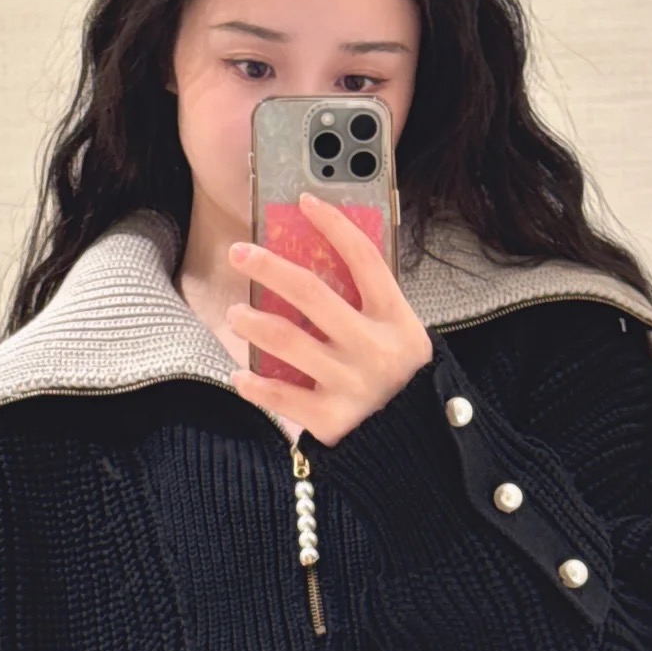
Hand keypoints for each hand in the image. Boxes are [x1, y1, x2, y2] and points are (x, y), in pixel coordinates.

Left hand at [223, 191, 433, 447]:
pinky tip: (240, 375)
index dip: (333, 225)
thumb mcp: (400, 338)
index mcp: (397, 321)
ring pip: (288, 340)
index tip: (304, 201)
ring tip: (236, 313)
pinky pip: (282, 397)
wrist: (415, 448)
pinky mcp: (333, 419)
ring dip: (253, 322)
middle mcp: (376, 348)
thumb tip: (316, 261)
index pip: (364, 258)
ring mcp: (354, 384)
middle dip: (270, 266)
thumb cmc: (400, 383)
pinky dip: (256, 385)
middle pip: (313, 293)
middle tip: (241, 253)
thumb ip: (369, 306)